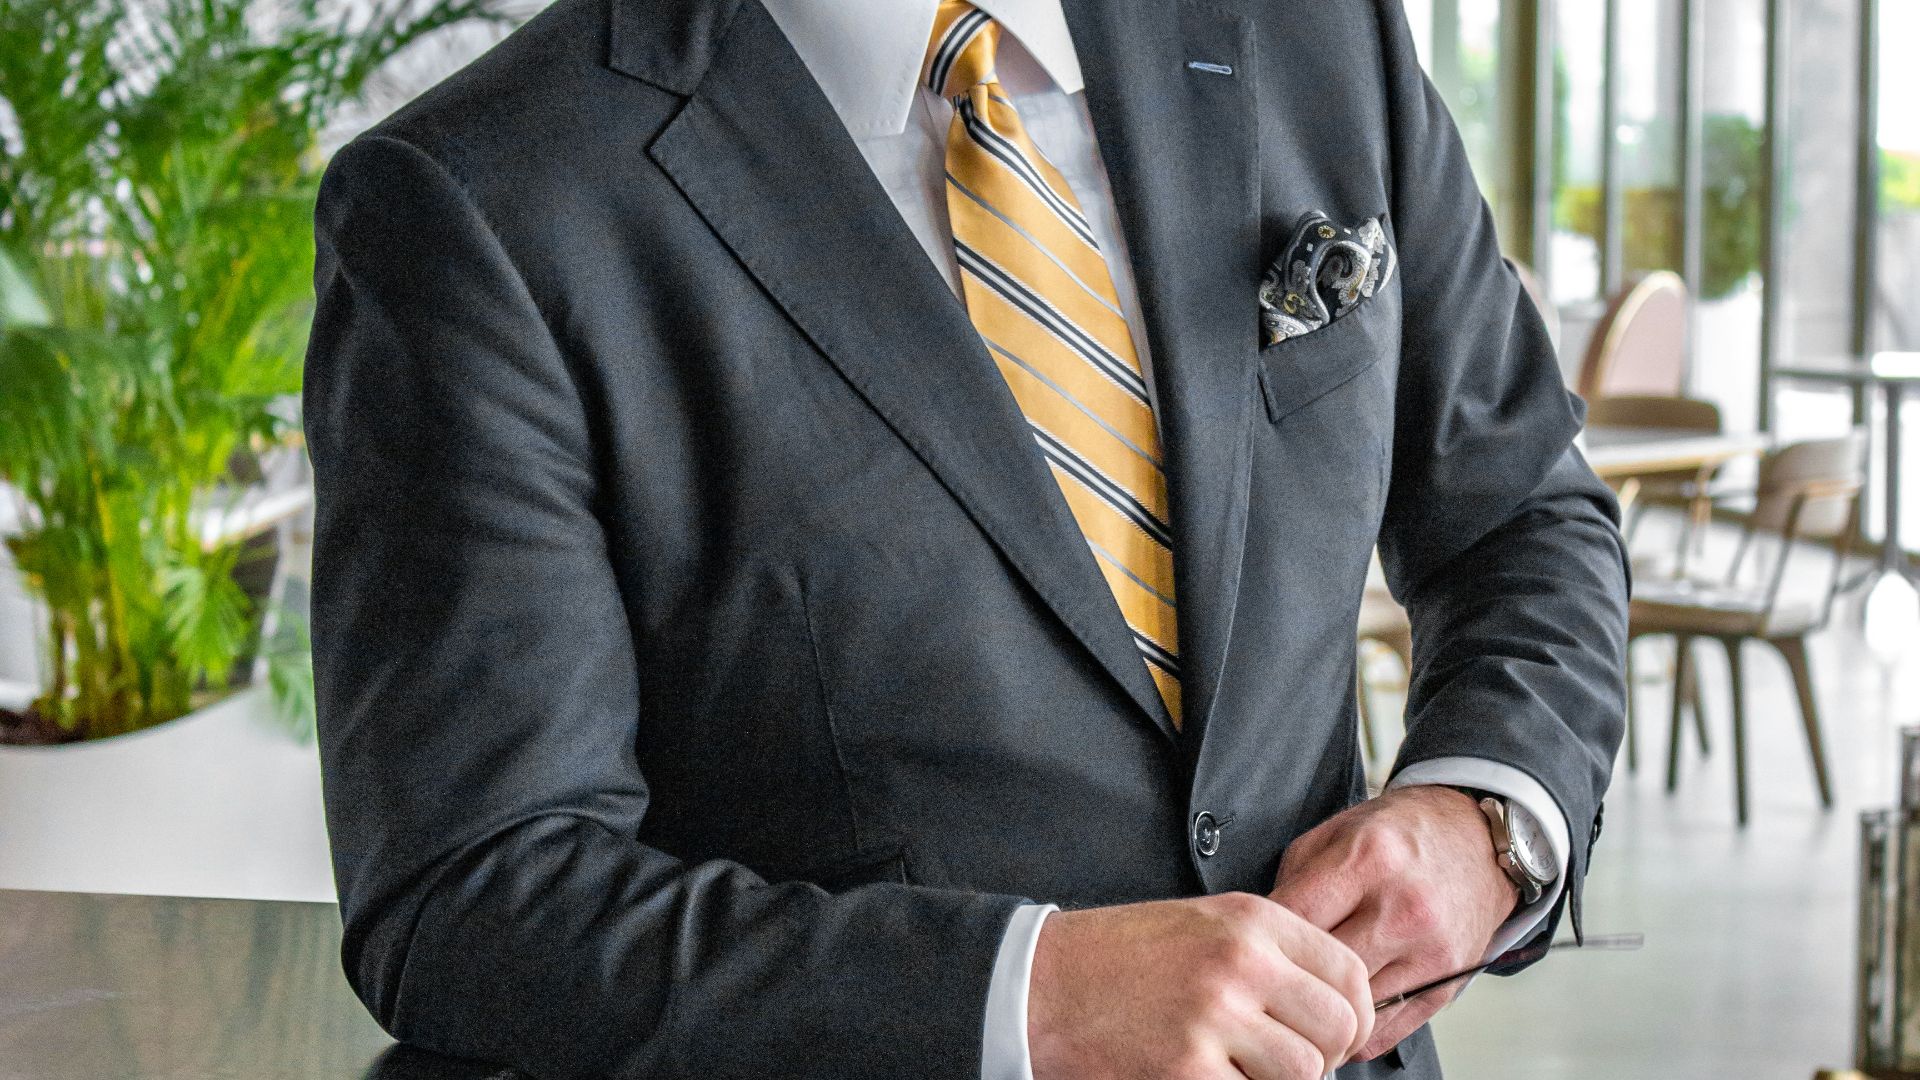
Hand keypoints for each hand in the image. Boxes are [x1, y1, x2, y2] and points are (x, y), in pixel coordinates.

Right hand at [1027, 892, 1373, 1079]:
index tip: (1340, 1034)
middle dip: (1326, 1056)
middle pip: (1337, 1026)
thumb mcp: (1202, 925)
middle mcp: (1240, 962)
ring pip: (1304, 1072)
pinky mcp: (1188, 1069)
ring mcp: (1214, 1017)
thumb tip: (1328, 1008)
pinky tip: (1210, 1077)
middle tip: (1293, 1063)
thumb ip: (1268, 954)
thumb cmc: (1116, 957)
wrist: (1041, 983)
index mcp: (1250, 920)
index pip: (1348, 972)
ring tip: (1248, 1072)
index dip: (1356, 1015)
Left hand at [1269, 785, 1517, 1061]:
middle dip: (1287, 977)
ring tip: (1297, 1001)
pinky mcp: (1448, 983)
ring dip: (1319, 1011)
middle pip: (1321, 969)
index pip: (1295, 918)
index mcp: (1369, 858)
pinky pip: (1385, 1031)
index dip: (1261, 937)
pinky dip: (1352, 1031)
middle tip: (1264, 981)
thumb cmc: (1399, 836)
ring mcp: (1430, 951)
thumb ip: (1294, 879)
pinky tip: (1335, 1016)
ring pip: (1352, 1008)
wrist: (1476, 841)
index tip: (1247, 946)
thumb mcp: (1337, 832)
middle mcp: (1403, 907)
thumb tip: (1259, 935)